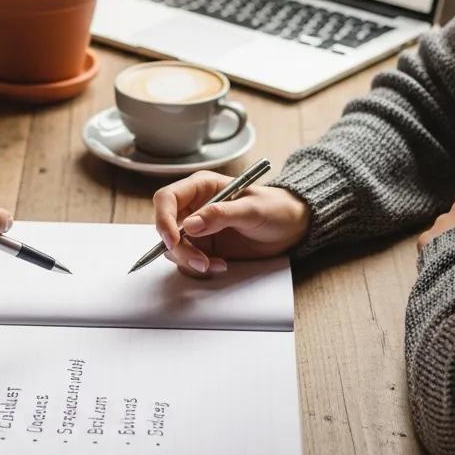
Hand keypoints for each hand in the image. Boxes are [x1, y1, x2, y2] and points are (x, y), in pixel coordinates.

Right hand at [153, 171, 310, 277]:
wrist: (290, 227)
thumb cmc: (274, 208)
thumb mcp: (251, 208)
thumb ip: (220, 214)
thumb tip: (189, 225)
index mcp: (201, 187)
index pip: (167, 198)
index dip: (163, 218)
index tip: (173, 240)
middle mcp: (194, 206)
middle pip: (167, 227)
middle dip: (179, 248)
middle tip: (201, 262)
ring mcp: (197, 228)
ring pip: (174, 247)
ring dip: (189, 260)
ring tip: (217, 264)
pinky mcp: (204, 247)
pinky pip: (188, 260)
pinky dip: (200, 267)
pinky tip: (221, 265)